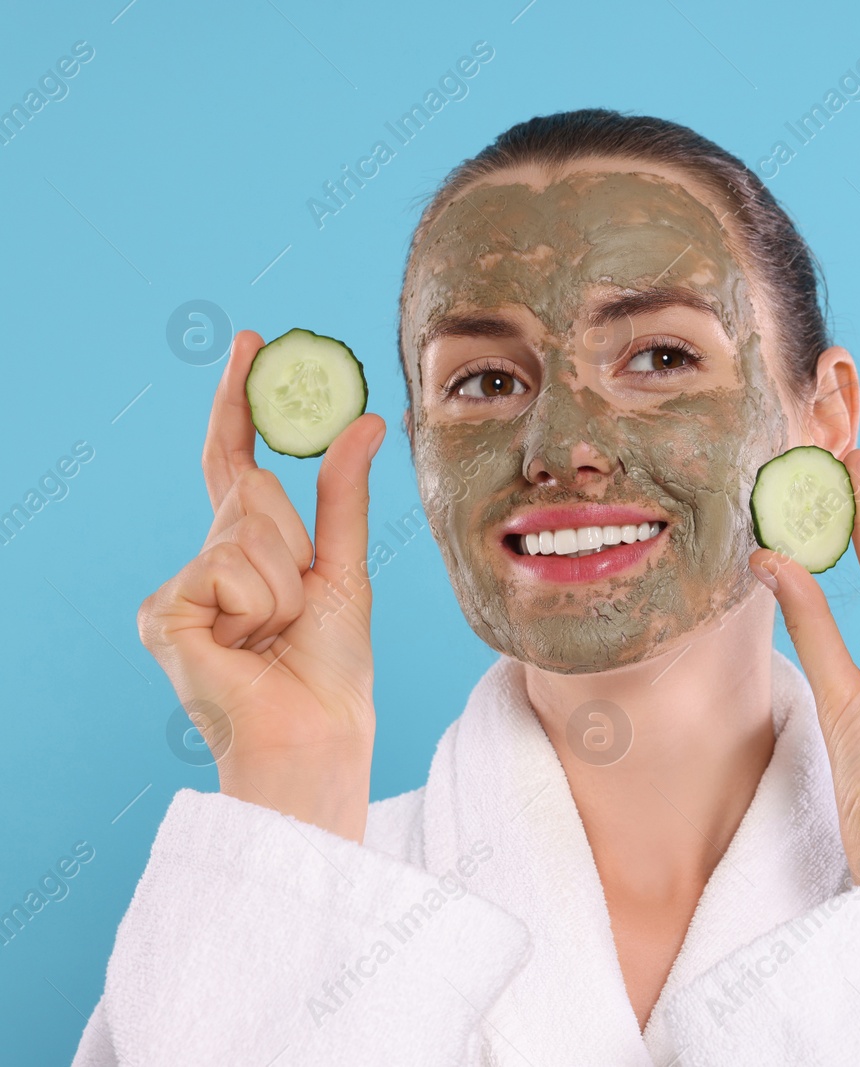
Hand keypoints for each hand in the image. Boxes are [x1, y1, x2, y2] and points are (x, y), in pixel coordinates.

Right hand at [137, 330, 385, 841]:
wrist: (318, 735)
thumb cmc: (331, 669)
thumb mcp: (345, 569)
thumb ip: (345, 496)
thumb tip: (364, 419)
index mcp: (244, 553)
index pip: (235, 460)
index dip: (241, 401)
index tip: (252, 340)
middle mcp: (203, 563)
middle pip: (251, 494)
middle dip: (294, 542)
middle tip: (298, 608)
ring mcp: (179, 589)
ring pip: (248, 532)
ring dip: (287, 584)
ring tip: (279, 635)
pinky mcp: (164, 614)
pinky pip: (232, 568)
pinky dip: (263, 606)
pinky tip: (250, 647)